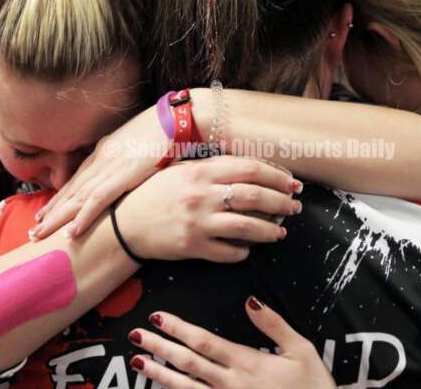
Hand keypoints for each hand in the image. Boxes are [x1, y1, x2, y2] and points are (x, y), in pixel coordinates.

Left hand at [32, 106, 173, 238]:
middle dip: (51, 211)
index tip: (46, 212)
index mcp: (106, 151)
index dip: (60, 197)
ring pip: (77, 198)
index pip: (77, 179)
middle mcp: (102, 159)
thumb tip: (131, 167)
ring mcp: (111, 167)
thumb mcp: (142, 143)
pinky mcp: (124, 175)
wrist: (178, 117)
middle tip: (33, 230)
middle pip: (71, 190)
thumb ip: (130, 156)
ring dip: (58, 218)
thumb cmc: (166, 128)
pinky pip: (98, 200)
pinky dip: (83, 217)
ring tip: (40, 234)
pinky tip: (72, 232)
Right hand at [116, 156, 301, 262]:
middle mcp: (202, 195)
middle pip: (256, 197)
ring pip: (248, 227)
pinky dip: (244, 251)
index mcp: (202, 171)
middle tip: (295, 207)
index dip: (277, 176)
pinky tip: (249, 248)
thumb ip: (213, 168)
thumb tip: (253, 171)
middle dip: (282, 203)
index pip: (251, 169)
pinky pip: (230, 252)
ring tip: (281, 231)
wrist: (125, 225)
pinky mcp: (193, 247)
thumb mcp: (181, 171)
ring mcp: (199, 222)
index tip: (292, 183)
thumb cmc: (155, 194)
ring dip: (271, 230)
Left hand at [127, 297, 335, 388]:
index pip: (204, 342)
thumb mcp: (302, 349)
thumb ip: (273, 325)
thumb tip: (249, 301)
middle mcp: (230, 383)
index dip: (178, 329)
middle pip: (187, 363)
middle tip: (135, 336)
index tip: (157, 318)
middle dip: (159, 348)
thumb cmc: (313, 386)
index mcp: (247, 362)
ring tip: (137, 363)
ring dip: (159, 374)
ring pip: (185, 388)